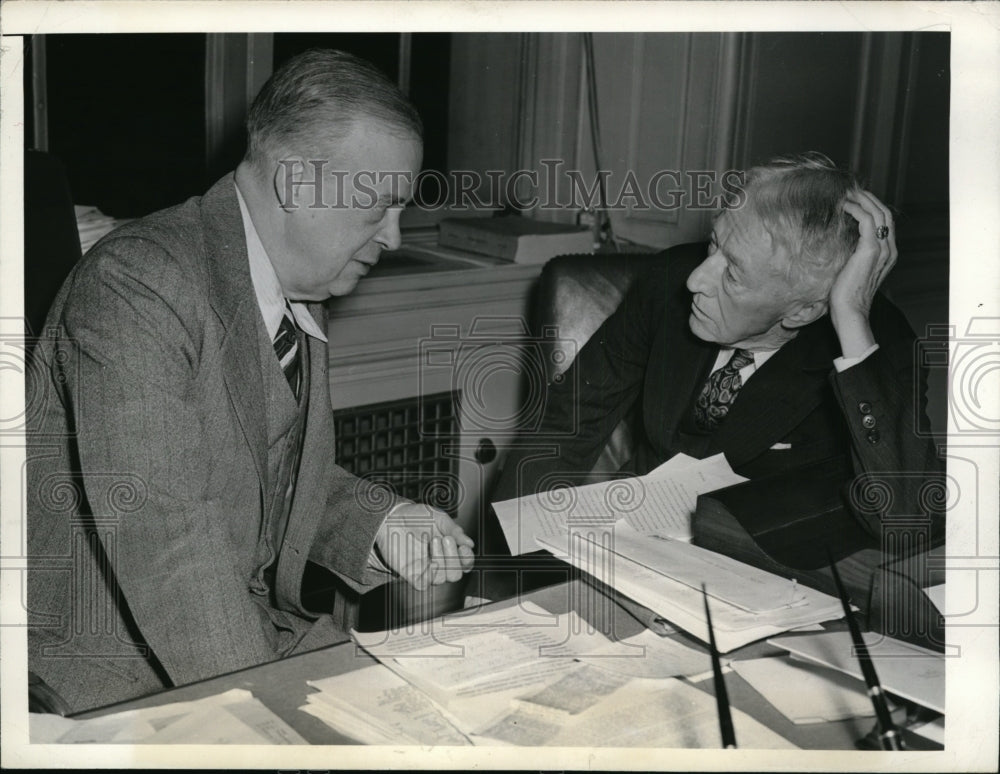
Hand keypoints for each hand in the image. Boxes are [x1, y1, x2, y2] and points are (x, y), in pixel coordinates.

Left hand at [375, 503, 474, 590]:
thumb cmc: (415, 517)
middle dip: (453, 558)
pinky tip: (428, 561)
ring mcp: (425, 569)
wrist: (392, 517)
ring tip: (432, 541)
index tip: (463, 546)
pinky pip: (423, 585)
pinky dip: (428, 576)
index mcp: (449, 549)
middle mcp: (439, 561)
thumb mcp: (438, 518)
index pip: (465, 563)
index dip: (467, 558)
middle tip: (445, 539)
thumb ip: (454, 529)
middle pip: (456, 575)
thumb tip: (469, 543)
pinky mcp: (411, 574)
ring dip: (440, 561)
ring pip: (442, 579)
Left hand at [830, 190, 897, 356]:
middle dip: (869, 198)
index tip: (855, 199)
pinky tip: (844, 206)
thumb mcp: (853, 271)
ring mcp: (882, 249)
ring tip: (846, 193)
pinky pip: (866, 221)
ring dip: (862, 200)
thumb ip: (854, 256)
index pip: (885, 222)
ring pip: (878, 212)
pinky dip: (856, 209)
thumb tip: (842, 245)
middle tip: (851, 190)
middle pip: (885, 213)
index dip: (872, 207)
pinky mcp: (870, 250)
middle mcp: (889, 249)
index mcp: (888, 254)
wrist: (850, 312)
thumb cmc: (847, 297)